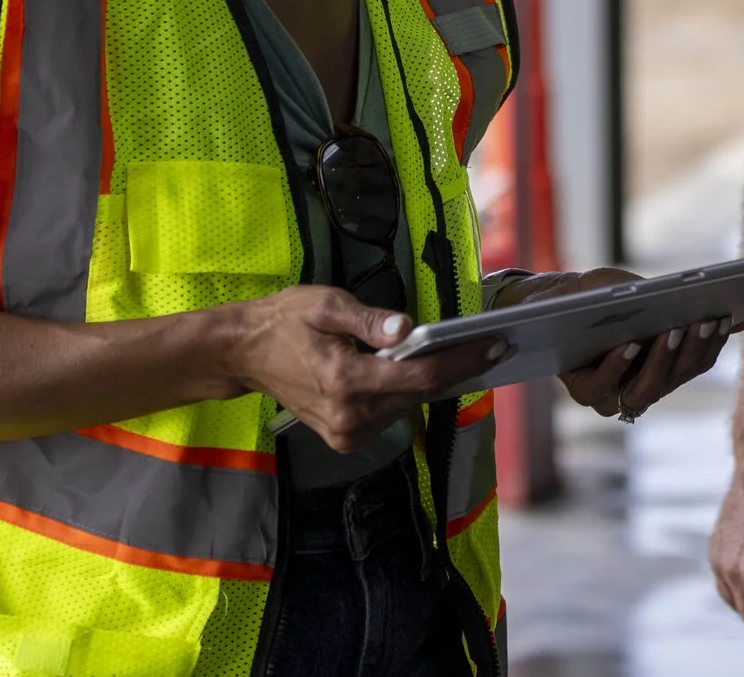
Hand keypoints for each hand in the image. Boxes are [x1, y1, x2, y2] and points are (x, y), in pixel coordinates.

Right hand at [222, 285, 498, 452]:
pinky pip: (390, 413)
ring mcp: (346, 433)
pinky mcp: (344, 438)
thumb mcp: (326, 305)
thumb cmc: (285, 321)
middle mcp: (349, 417)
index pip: (420, 377)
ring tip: (466, 354)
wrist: (245, 354)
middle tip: (493, 345)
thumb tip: (406, 329)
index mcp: (345, 382)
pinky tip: (423, 370)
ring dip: (434, 380)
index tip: (498, 345)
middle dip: (457, 368)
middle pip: (420, 394)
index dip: (464, 362)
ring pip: (407, 405)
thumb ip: (368, 319)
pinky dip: (408, 392)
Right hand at [512, 267, 733, 419]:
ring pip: (677, 377)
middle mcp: (618, 397)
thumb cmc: (572, 303)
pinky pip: (696, 364)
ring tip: (707, 318)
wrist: (593, 306)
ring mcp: (650, 386)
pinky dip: (711, 341)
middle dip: (663, 358)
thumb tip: (534, 307)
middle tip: (675, 327)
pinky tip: (725, 317)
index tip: (629, 343)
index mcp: (585, 385)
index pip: (600, 386)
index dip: (614, 368)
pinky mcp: (675, 372)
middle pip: (646, 387)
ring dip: (695, 349)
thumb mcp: (563, 297)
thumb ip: (554, 302)